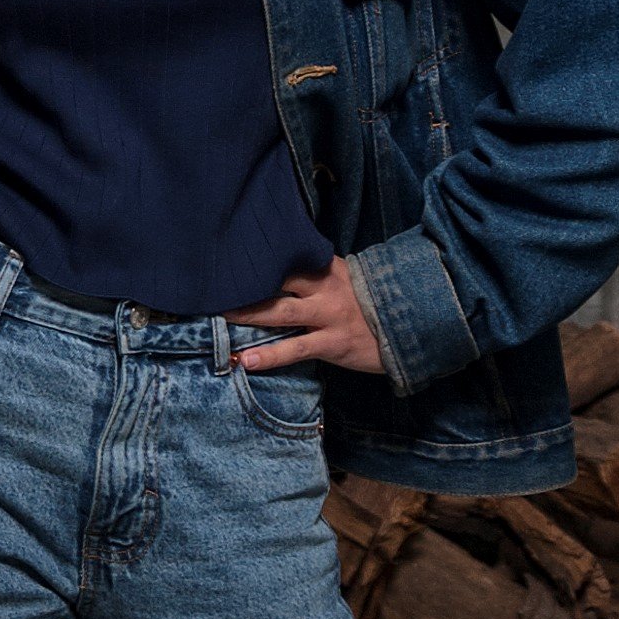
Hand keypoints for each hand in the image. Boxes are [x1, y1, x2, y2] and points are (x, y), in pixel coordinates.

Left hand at [220, 257, 383, 376]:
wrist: (408, 326)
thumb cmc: (365, 303)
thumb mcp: (342, 278)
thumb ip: (312, 272)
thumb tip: (273, 268)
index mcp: (324, 267)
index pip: (284, 258)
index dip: (254, 258)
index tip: (224, 257)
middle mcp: (324, 287)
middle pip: (275, 281)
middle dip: (243, 284)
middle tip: (211, 286)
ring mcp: (328, 315)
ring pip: (280, 312)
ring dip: (248, 315)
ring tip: (220, 318)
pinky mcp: (332, 342)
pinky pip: (295, 348)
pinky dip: (270, 355)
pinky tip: (247, 360)